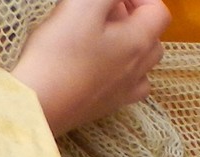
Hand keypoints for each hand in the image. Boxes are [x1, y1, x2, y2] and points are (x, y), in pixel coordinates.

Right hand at [11, 0, 169, 136]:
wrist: (41, 104)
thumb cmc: (59, 55)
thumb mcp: (82, 8)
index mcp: (138, 43)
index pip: (158, 12)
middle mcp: (140, 69)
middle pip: (152, 35)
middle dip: (133, 15)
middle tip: (104, 7)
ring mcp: (127, 90)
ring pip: (143, 60)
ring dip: (129, 40)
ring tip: (102, 31)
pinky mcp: (110, 104)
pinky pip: (130, 83)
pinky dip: (123, 66)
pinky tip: (104, 61)